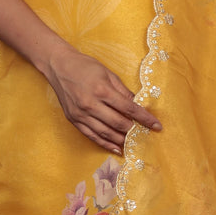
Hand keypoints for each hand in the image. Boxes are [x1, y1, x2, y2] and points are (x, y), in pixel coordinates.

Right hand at [46, 48, 161, 154]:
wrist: (59, 66)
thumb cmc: (85, 66)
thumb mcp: (108, 74)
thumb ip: (123, 91)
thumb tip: (138, 104)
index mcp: (102, 90)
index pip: (129, 108)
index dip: (145, 118)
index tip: (157, 126)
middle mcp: (90, 104)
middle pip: (118, 123)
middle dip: (134, 131)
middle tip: (145, 136)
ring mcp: (81, 114)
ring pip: (105, 133)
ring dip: (121, 140)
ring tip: (133, 144)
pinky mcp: (73, 120)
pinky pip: (92, 136)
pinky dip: (105, 144)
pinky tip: (116, 148)